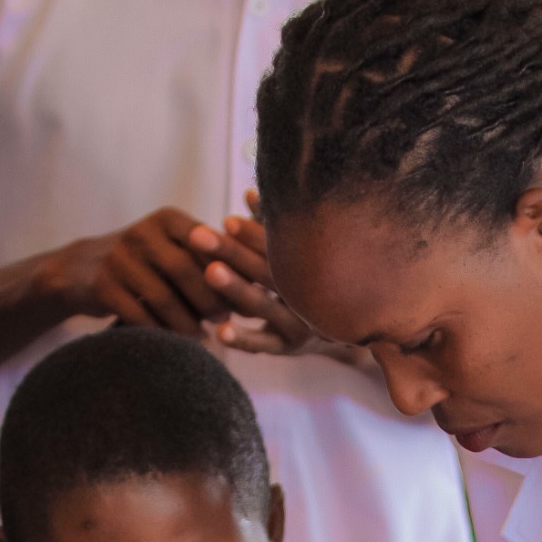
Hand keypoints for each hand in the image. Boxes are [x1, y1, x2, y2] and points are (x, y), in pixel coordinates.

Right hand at [43, 208, 240, 337]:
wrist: (82, 269)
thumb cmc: (146, 264)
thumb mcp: (175, 249)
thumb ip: (210, 263)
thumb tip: (258, 291)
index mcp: (169, 220)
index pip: (208, 245)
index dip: (231, 272)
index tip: (250, 295)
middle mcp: (143, 232)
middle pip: (185, 270)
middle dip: (209, 299)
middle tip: (227, 320)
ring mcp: (120, 257)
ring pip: (162, 296)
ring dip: (187, 321)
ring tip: (205, 337)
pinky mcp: (102, 284)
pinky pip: (138, 314)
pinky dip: (160, 332)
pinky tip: (176, 343)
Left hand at [204, 204, 368, 364]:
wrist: (343, 328)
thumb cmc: (307, 280)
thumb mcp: (293, 255)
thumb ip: (270, 227)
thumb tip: (248, 193)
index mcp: (312, 266)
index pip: (279, 247)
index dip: (252, 233)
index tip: (226, 221)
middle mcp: (309, 294)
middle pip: (267, 271)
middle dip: (232, 252)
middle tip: (198, 235)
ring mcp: (301, 322)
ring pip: (265, 305)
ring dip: (237, 288)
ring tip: (210, 272)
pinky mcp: (286, 348)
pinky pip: (262, 344)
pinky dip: (242, 339)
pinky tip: (220, 332)